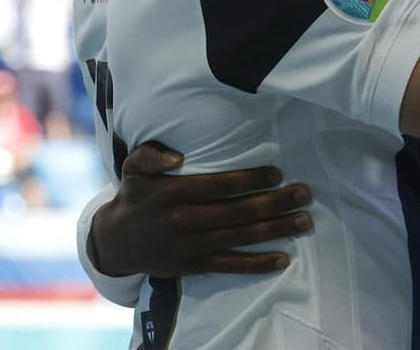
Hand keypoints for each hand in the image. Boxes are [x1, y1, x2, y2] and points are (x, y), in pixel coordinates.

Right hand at [90, 143, 312, 277]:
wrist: (115, 242)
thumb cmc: (134, 196)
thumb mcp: (133, 168)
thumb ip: (151, 155)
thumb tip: (178, 157)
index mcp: (173, 194)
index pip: (220, 186)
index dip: (250, 180)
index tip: (277, 175)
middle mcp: (185, 221)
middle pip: (238, 211)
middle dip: (275, 202)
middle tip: (305, 194)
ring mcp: (192, 246)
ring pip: (241, 237)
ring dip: (276, 229)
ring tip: (304, 220)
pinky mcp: (195, 265)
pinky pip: (230, 265)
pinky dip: (258, 263)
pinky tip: (283, 258)